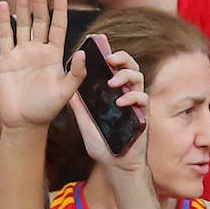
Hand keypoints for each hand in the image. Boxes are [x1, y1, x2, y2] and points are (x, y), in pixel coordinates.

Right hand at [0, 0, 80, 128]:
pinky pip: (5, 36)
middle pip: (39, 20)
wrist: (23, 122)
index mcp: (54, 55)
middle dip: (39, 1)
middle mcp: (38, 50)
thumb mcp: (65, 92)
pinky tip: (2, 5)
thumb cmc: (46, 109)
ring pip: (22, 24)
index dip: (60, 9)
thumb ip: (75, 73)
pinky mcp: (6, 59)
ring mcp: (21, 53)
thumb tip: (82, 53)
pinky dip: (4, 21)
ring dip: (22, 5)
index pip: (58, 26)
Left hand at [70, 46, 149, 171]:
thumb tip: (66, 88)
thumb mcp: (85, 121)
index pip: (113, 68)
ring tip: (112, 81)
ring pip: (138, 78)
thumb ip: (79, 105)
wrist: (115, 165)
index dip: (110, 54)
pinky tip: (120, 101)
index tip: (101, 43)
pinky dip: (131, 97)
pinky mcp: (143, 115)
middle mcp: (126, 94)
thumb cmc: (102, 143)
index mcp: (113, 92)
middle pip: (129, 66)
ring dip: (125, 75)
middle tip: (109, 58)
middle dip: (121, 58)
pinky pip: (142, 98)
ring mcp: (136, 103)